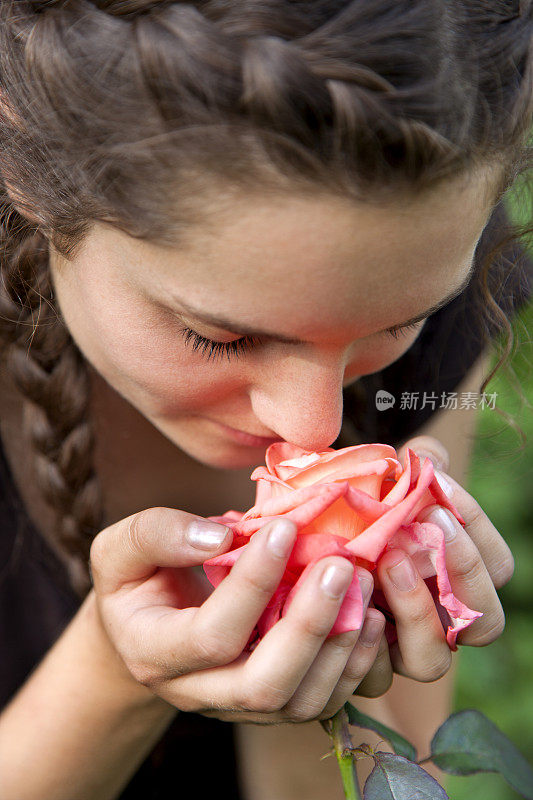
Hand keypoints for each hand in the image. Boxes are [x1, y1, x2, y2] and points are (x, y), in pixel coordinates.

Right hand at [90, 508, 384, 723]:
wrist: (145, 630)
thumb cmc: (136, 581)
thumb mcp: (123, 550)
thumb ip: (157, 535)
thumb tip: (219, 535)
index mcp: (153, 653)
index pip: (211, 635)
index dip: (252, 585)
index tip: (284, 528)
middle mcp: (197, 693)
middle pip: (263, 684)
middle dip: (309, 624)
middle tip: (341, 564)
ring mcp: (238, 706)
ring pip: (299, 702)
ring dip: (340, 644)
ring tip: (363, 582)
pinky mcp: (272, 705)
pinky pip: (321, 701)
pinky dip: (354, 663)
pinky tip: (371, 615)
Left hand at [354, 435, 513, 697]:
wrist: (296, 547)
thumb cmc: (350, 514)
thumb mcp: (381, 486)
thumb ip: (412, 470)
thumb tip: (427, 456)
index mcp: (457, 580)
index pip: (497, 565)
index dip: (476, 525)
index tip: (439, 481)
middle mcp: (439, 623)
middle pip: (485, 622)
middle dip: (463, 568)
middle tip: (428, 518)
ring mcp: (401, 651)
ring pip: (432, 658)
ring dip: (416, 608)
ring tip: (388, 557)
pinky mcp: (360, 668)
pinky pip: (373, 673)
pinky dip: (363, 637)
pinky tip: (348, 594)